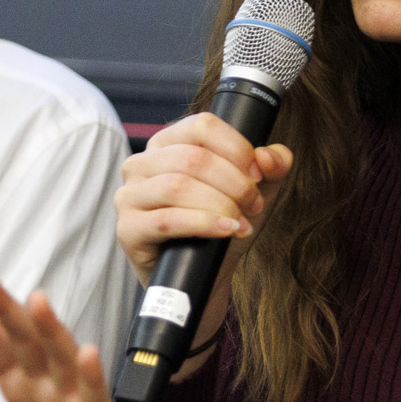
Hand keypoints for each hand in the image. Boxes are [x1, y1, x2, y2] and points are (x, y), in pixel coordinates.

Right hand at [116, 114, 291, 361]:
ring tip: (241, 223)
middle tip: (253, 205)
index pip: (202, 125)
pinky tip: (227, 232)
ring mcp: (129, 196)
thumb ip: (272, 167)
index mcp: (167, 143)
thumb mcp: (255, 192)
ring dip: (220, 204)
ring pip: (177, 185)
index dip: (237, 147)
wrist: (203, 276)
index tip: (258, 174)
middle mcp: (141, 164)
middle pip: (193, 157)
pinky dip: (204, 224)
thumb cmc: (222, 225)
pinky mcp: (128, 229)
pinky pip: (167, 220)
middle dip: (234, 183)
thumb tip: (269, 156)